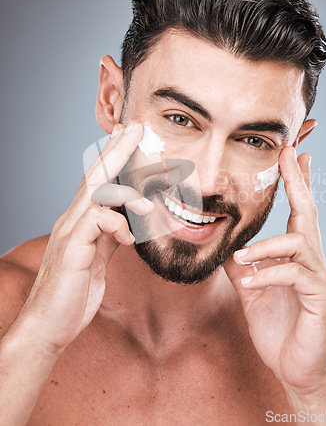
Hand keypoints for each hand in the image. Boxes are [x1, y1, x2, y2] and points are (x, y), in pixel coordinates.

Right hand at [17, 122, 153, 352]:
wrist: (48, 326)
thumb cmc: (74, 292)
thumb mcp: (100, 258)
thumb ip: (110, 236)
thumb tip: (127, 222)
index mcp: (82, 220)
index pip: (100, 180)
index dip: (114, 155)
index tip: (129, 134)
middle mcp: (73, 219)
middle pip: (96, 175)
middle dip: (117, 149)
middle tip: (136, 127)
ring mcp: (70, 231)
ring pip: (96, 193)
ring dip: (126, 191)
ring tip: (149, 204)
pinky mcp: (71, 248)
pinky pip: (96, 223)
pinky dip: (117, 225)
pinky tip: (129, 239)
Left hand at [224, 147, 325, 396]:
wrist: (295, 368)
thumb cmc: (277, 326)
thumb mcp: (251, 288)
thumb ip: (240, 263)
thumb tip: (221, 241)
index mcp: (296, 255)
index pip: (299, 211)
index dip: (297, 182)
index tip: (293, 154)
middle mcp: (313, 260)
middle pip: (309, 212)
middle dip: (298, 181)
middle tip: (290, 153)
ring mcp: (320, 278)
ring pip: (300, 242)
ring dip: (266, 246)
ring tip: (241, 258)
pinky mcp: (321, 298)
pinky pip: (295, 275)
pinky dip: (269, 274)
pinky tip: (251, 282)